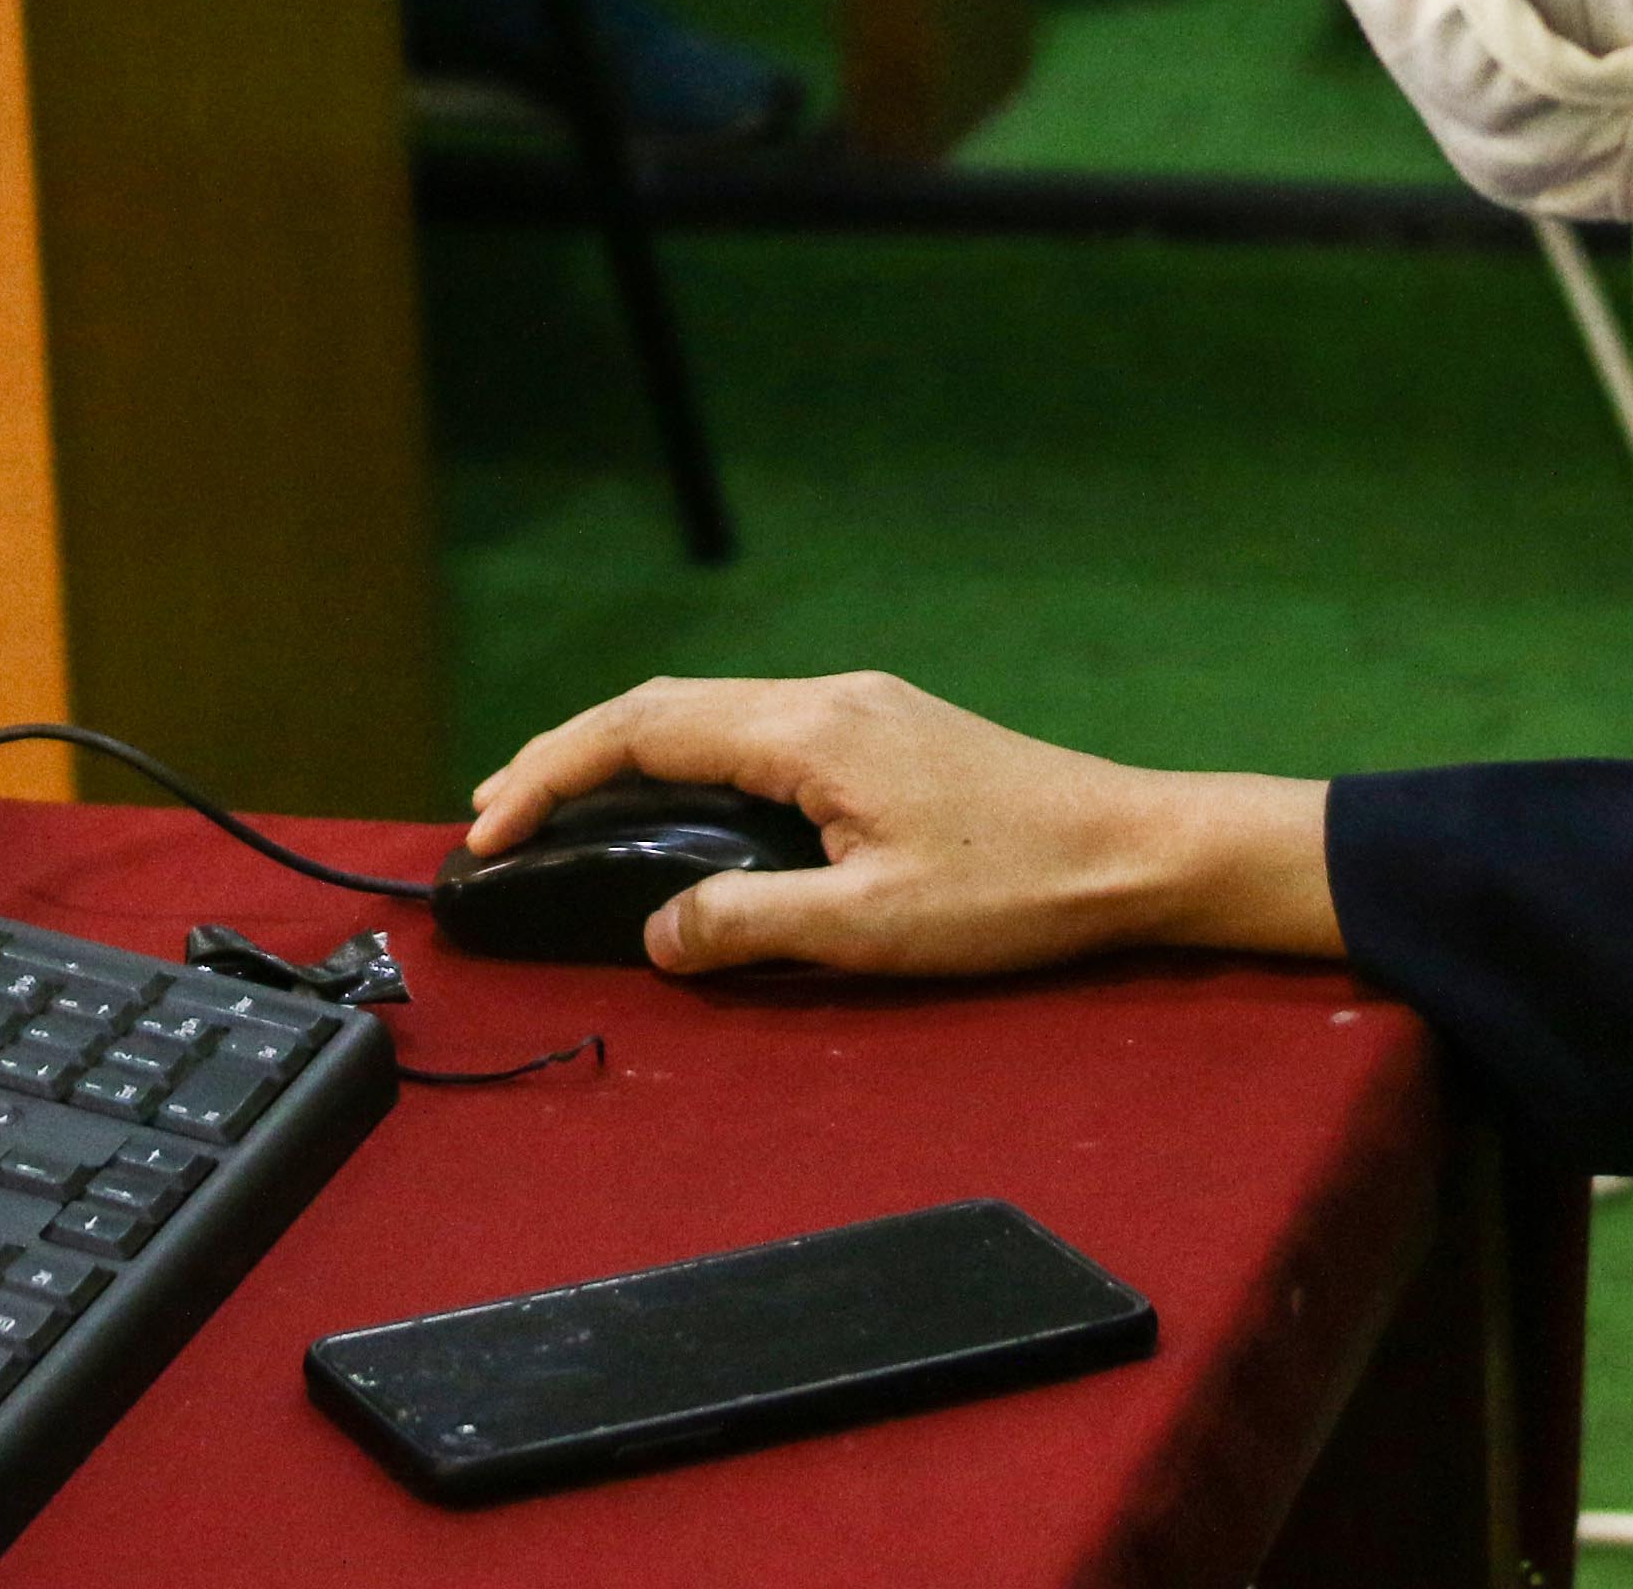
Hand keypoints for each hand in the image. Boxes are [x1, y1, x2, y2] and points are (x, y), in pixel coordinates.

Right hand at [467, 672, 1339, 978]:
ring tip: (562, 812)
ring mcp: (860, 708)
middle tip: (496, 819)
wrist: (1141, 850)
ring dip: (626, 758)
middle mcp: (826, 697)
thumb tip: (658, 934)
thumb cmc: (1021, 892)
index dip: (552, 773)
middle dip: (568, 756)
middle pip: (663, 705)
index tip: (490, 829)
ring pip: (708, 712)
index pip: (643, 729)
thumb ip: (750, 927)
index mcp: (811, 730)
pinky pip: (753, 731)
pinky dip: (687, 764)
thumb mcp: (873, 929)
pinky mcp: (885, 732)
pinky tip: (677, 810)